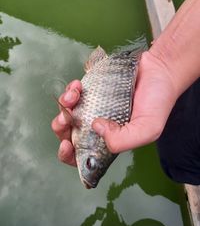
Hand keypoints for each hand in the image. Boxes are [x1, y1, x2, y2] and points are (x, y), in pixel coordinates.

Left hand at [52, 50, 177, 165]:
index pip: (83, 156)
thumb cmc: (157, 101)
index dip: (70, 155)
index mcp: (109, 140)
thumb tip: (95, 127)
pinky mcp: (92, 90)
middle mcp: (99, 126)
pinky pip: (73, 93)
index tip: (67, 145)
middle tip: (65, 118)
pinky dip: (71, 89)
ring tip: (74, 95)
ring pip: (67, 112)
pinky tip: (78, 85)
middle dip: (61, 127)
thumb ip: (123, 140)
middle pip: (69, 134)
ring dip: (64, 105)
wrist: (159, 69)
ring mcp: (94, 107)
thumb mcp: (148, 129)